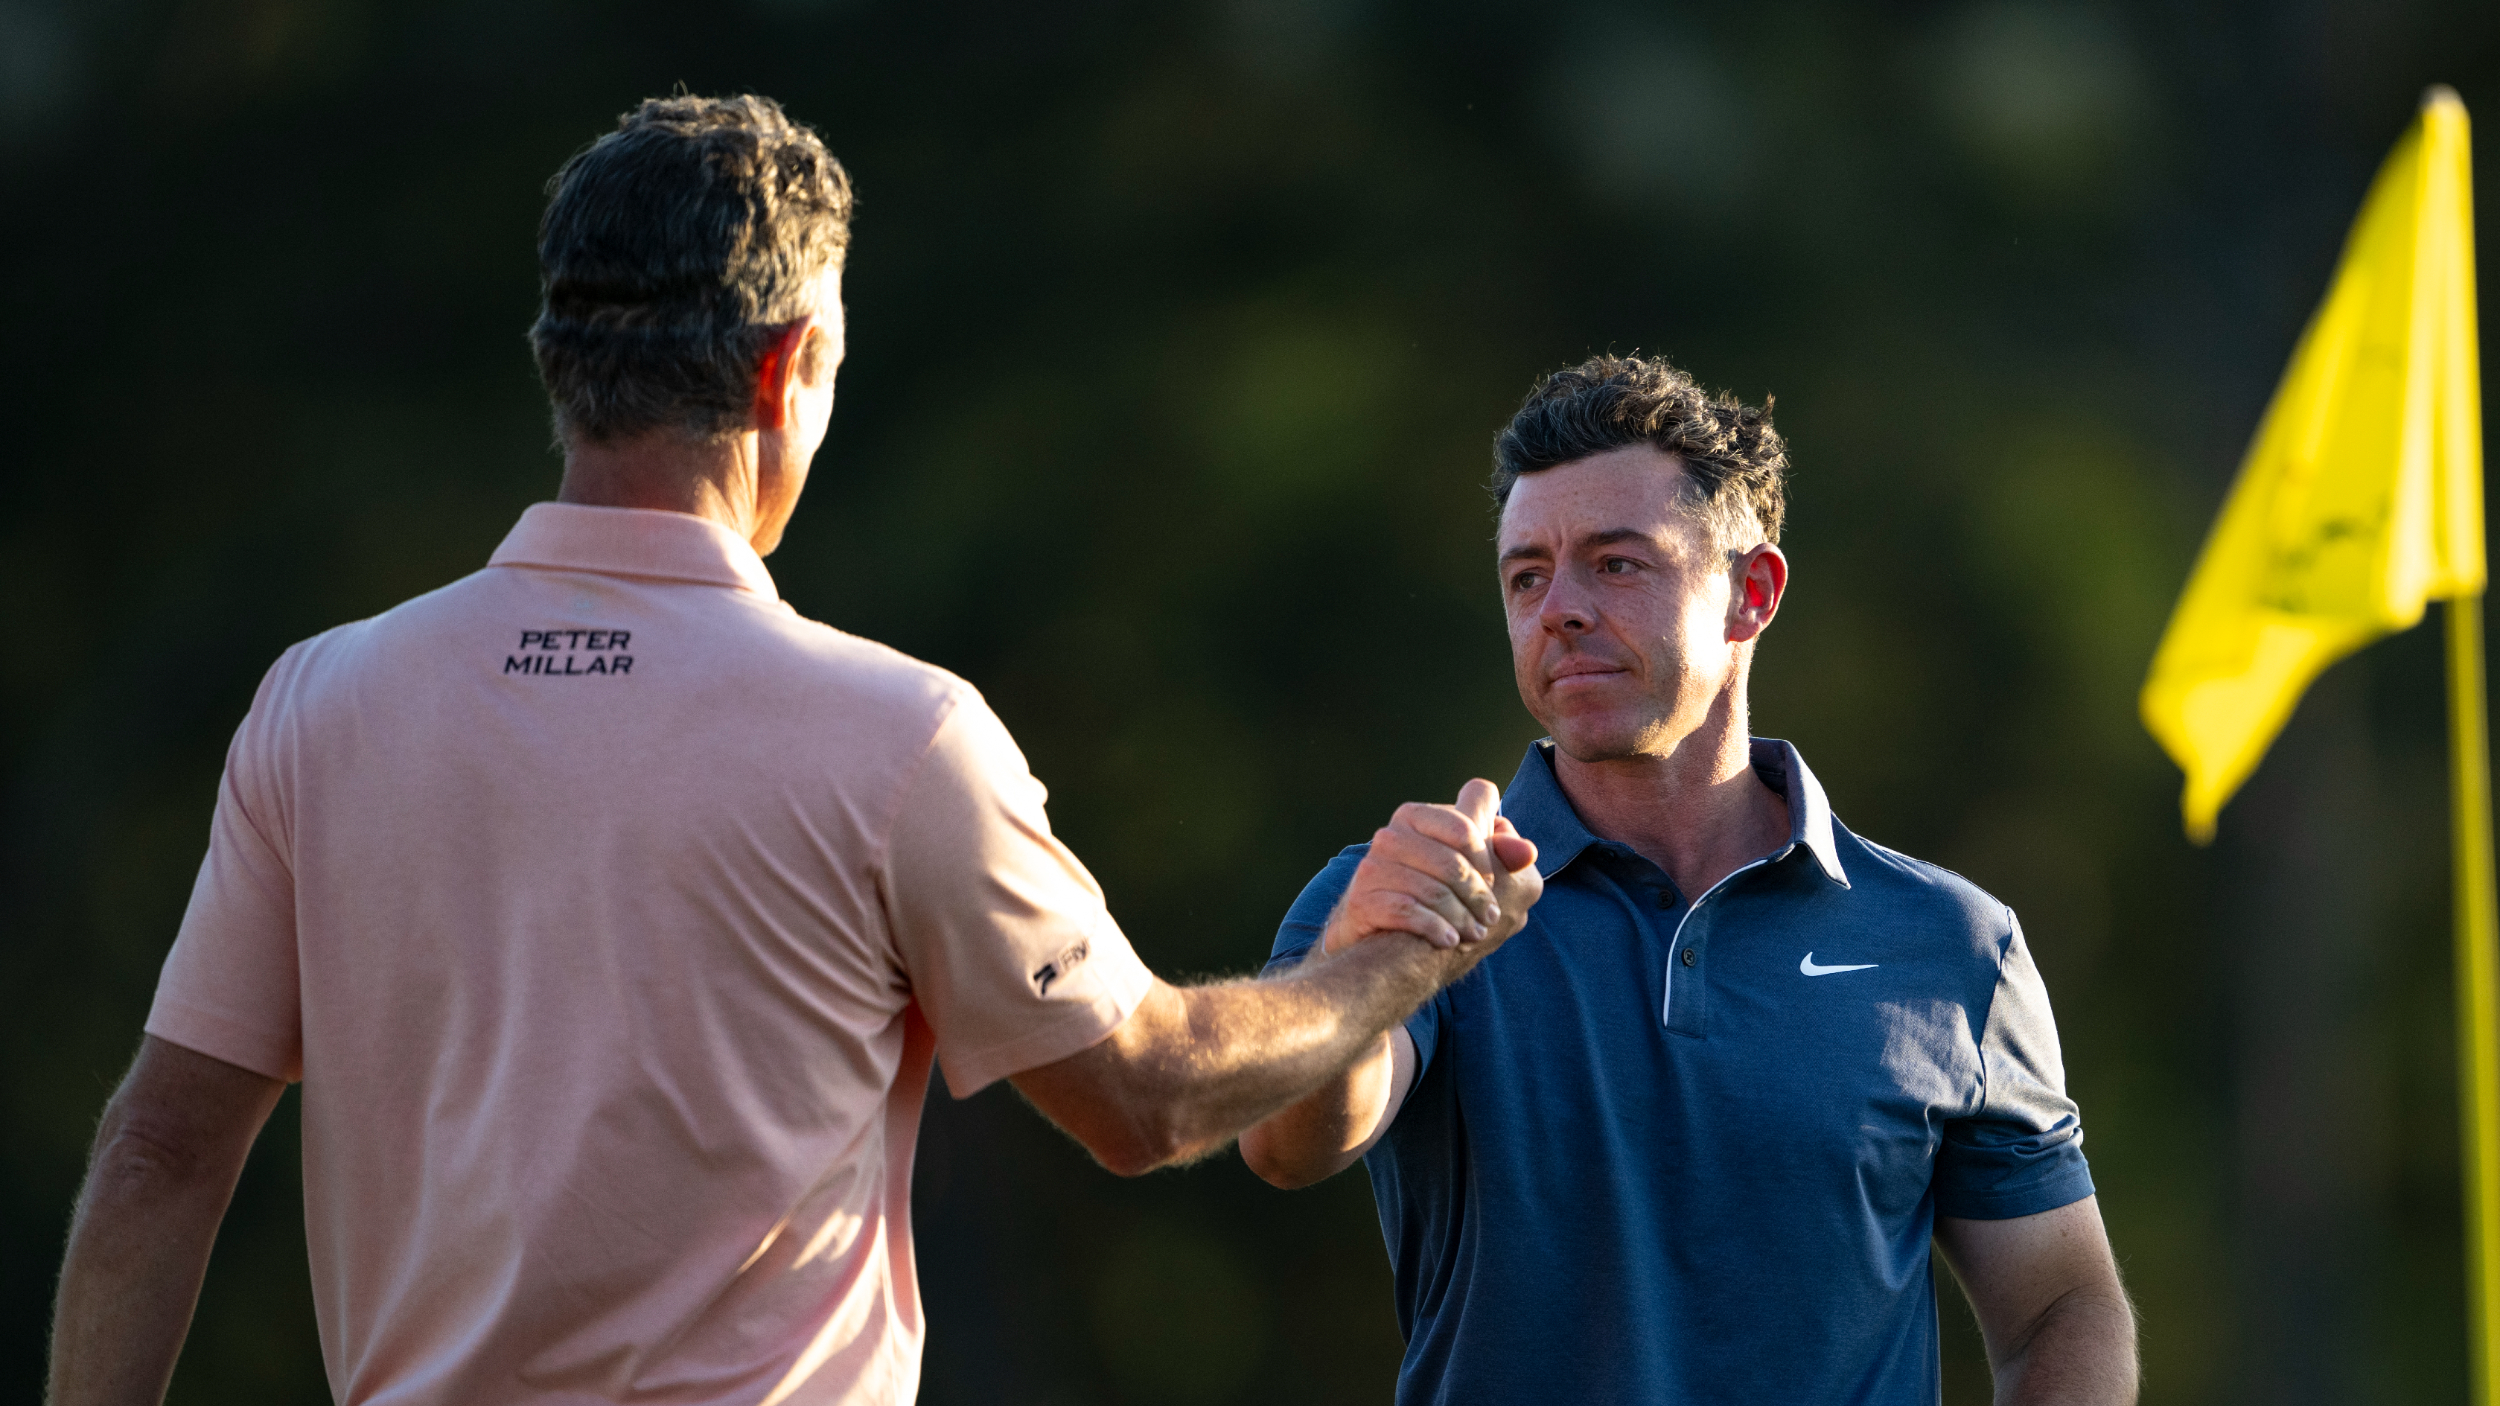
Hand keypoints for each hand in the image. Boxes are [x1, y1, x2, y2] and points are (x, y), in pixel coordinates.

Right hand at [1318, 779, 1541, 954]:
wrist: (1381, 942)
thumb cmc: (1432, 896)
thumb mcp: (1469, 868)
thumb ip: (1502, 854)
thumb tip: (1527, 852)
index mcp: (1417, 816)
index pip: (1465, 823)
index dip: (1487, 852)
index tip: (1493, 878)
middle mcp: (1391, 835)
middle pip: (1453, 863)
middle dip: (1479, 895)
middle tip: (1492, 917)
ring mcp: (1373, 867)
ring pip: (1434, 891)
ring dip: (1462, 918)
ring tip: (1474, 934)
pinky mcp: (1362, 900)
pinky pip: (1409, 912)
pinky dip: (1436, 929)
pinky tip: (1450, 941)